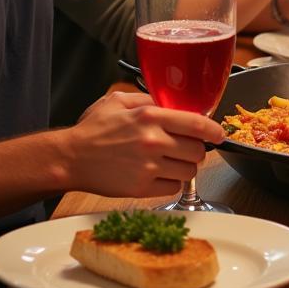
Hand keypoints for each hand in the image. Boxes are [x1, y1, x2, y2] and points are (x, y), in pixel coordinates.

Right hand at [61, 92, 222, 198]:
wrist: (69, 158)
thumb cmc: (93, 130)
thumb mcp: (120, 101)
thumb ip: (149, 98)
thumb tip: (173, 103)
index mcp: (151, 117)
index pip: (198, 124)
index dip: (214, 131)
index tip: (219, 134)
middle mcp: (153, 141)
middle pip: (198, 150)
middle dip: (196, 150)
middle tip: (185, 148)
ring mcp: (148, 167)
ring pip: (190, 171)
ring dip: (185, 167)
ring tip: (171, 162)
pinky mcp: (141, 188)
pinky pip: (174, 187)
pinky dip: (172, 183)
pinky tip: (160, 174)